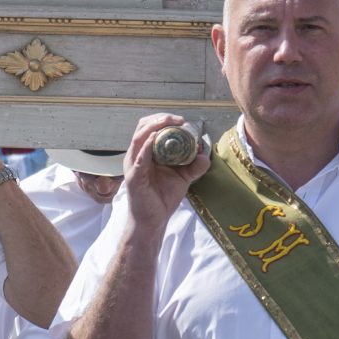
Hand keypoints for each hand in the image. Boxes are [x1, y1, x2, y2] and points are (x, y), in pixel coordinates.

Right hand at [120, 113, 207, 235]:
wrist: (154, 220)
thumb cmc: (163, 198)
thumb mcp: (183, 177)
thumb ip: (194, 165)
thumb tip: (205, 153)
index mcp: (146, 153)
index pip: (151, 127)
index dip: (165, 119)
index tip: (183, 120)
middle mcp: (137, 155)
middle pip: (143, 127)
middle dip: (161, 118)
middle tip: (179, 119)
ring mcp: (133, 165)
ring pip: (139, 137)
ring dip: (155, 126)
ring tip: (170, 122)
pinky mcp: (134, 177)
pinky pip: (139, 157)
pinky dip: (147, 145)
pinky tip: (156, 137)